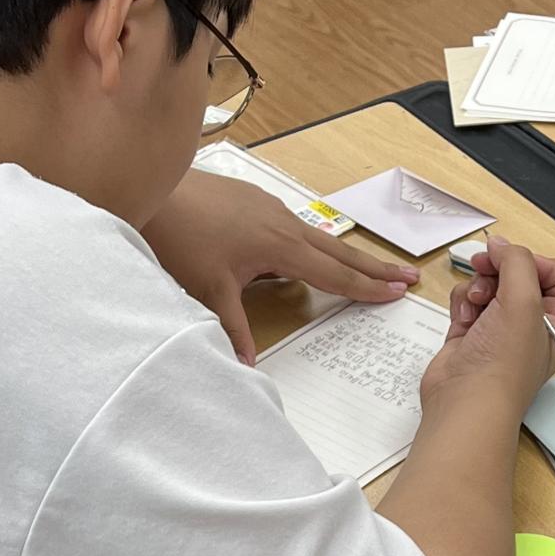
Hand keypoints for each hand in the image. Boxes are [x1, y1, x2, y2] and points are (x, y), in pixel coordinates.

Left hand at [142, 169, 420, 364]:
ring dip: (347, 254)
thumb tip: (246, 368)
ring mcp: (269, 207)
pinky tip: (308, 249)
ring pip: (319, 236)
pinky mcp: (254, 199)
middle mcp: (283, 223)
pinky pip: (295, 226)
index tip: (399, 292)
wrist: (146, 187)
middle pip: (340, 251)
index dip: (368, 287)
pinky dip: (315, 242)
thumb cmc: (177, 238)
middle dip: (375, 267)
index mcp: (280, 247)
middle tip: (408, 276)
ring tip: (369, 266)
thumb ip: (233, 329)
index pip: (335, 273)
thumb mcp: (207, 290)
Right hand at [421, 236, 554, 413]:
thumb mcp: (523, 301)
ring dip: (479, 285)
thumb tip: (500, 246)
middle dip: (501, 268)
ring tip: (475, 303)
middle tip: (485, 269)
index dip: (538, 262)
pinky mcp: (476, 331)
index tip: (516, 268)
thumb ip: (517, 261)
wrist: (465, 401)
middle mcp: (537, 323)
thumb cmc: (503, 367)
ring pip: (493, 281)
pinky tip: (463, 319)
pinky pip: (470, 297)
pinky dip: (463, 302)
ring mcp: (505, 327)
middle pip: (523, 271)